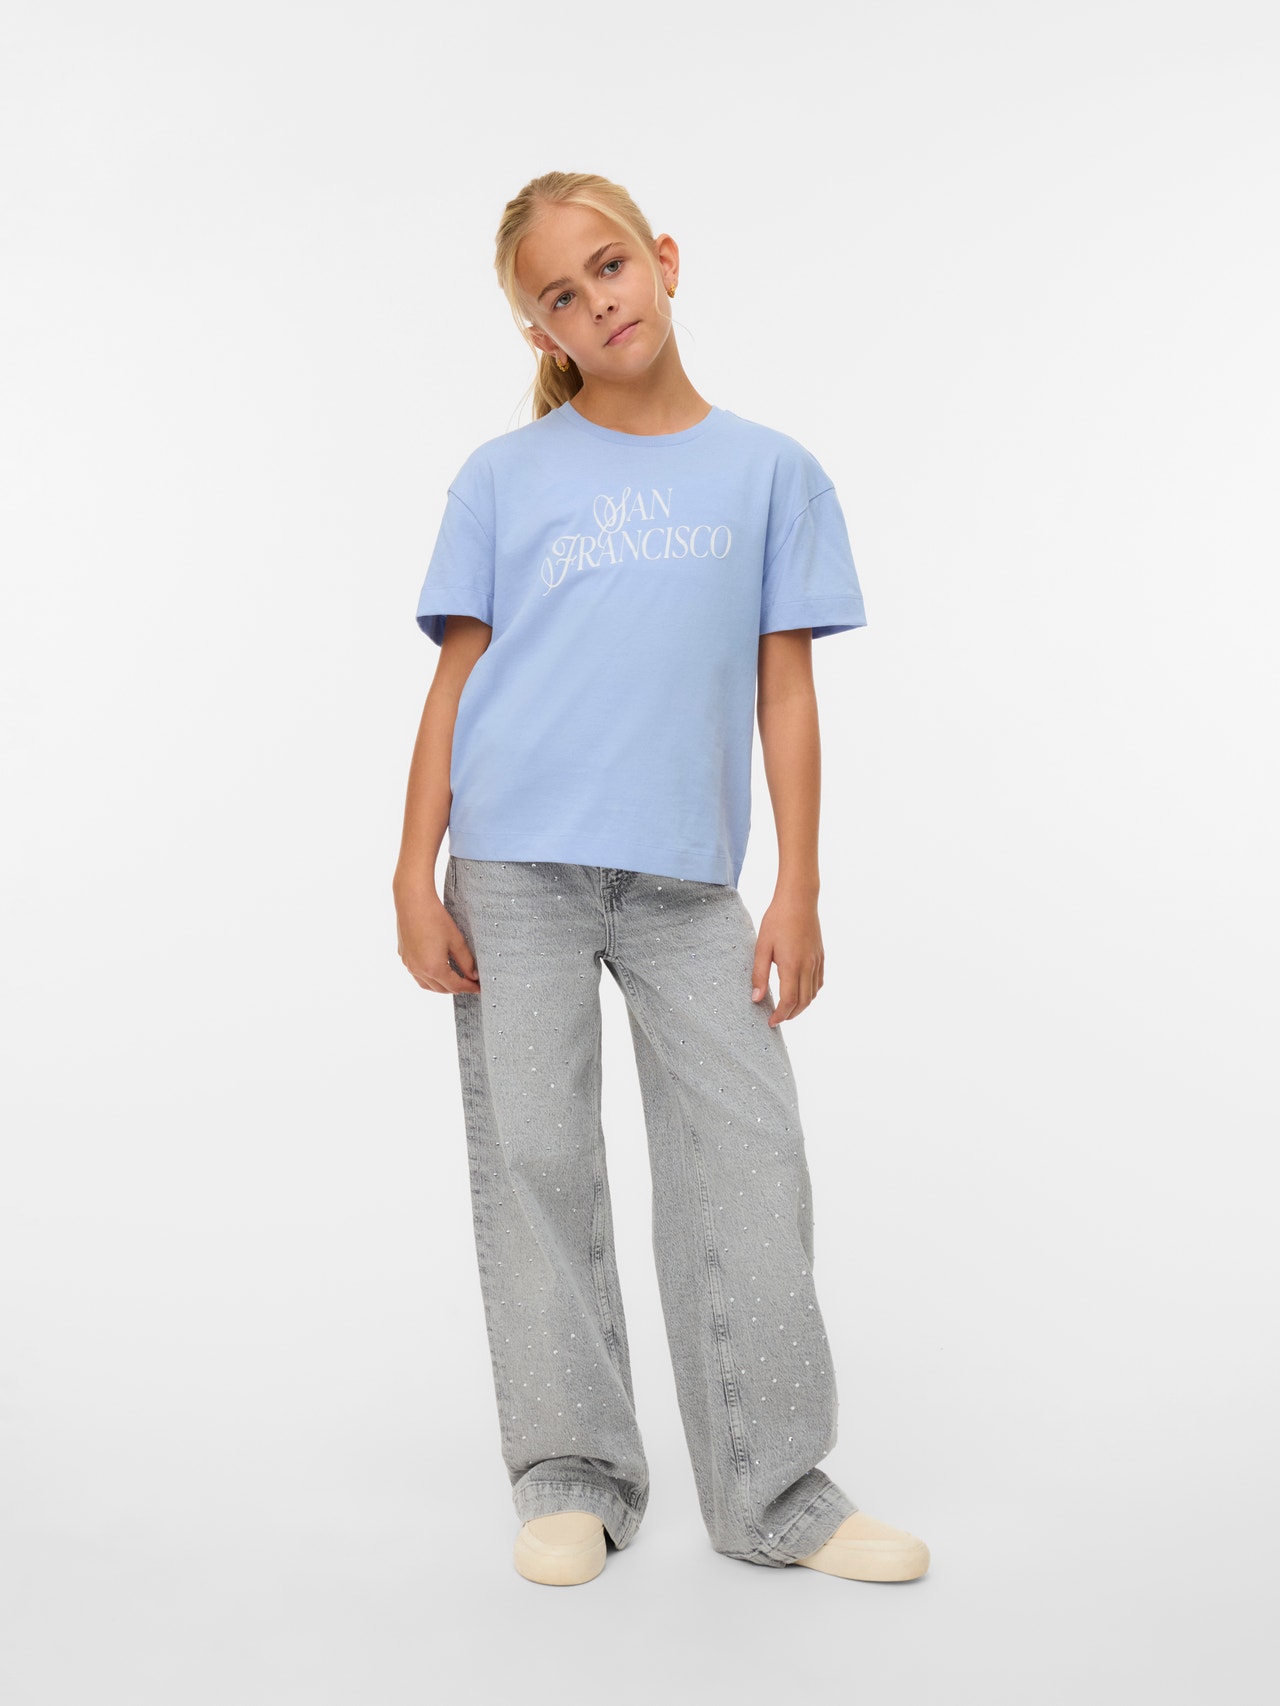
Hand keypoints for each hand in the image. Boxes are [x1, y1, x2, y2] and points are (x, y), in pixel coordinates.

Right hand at [394, 883, 481, 994]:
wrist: (412, 902)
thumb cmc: (435, 918)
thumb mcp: (456, 940)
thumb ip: (467, 961)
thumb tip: (473, 975)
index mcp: (434, 968)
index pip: (455, 986)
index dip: (469, 987)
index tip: (478, 987)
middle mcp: (419, 970)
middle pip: (441, 989)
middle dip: (456, 988)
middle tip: (469, 982)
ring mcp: (409, 964)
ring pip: (426, 985)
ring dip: (441, 985)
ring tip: (454, 978)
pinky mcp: (404, 956)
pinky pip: (417, 974)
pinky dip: (428, 977)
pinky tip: (436, 968)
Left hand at [751, 893, 823, 1025]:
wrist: (799, 899)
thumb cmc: (777, 920)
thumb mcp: (762, 947)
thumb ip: (759, 975)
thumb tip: (756, 999)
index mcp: (791, 965)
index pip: (789, 1001)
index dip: (780, 1015)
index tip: (771, 1022)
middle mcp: (808, 967)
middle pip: (804, 1002)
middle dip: (791, 1015)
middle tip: (777, 1018)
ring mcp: (817, 962)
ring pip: (813, 994)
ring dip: (801, 1006)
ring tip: (787, 1008)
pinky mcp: (821, 956)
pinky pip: (819, 982)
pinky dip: (811, 993)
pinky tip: (801, 991)